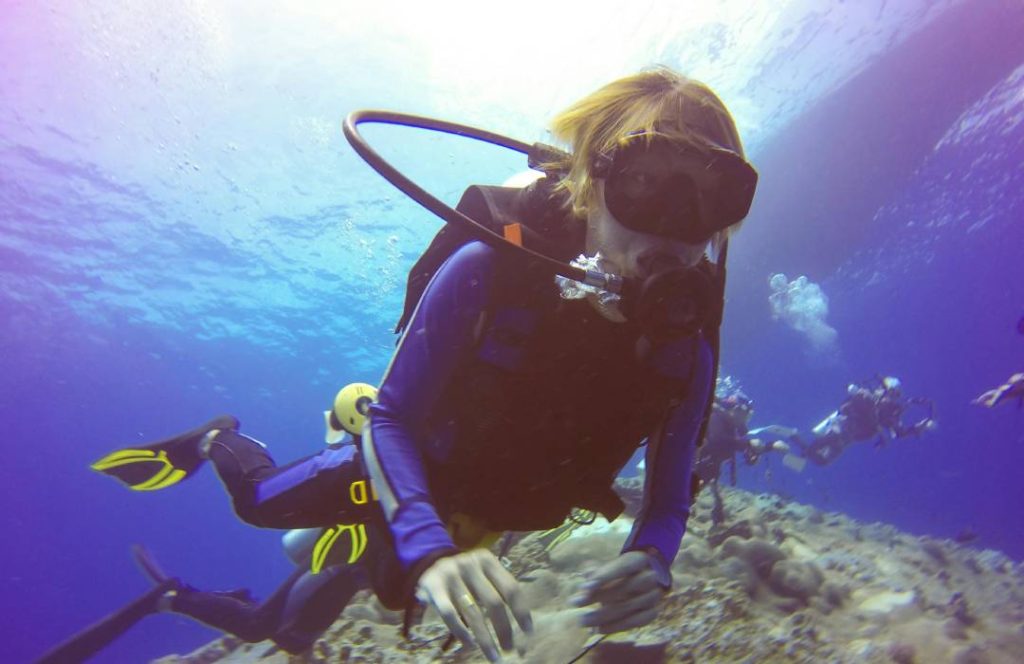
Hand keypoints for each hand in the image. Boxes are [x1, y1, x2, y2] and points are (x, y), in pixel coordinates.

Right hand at [416, 549, 532, 661]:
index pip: (511, 588)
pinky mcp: (433, 586)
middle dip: (504, 629)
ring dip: (485, 639)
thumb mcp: (483, 575)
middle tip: (510, 649)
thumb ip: (499, 591)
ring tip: (493, 656)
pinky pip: (450, 614)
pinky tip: (469, 644)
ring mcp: (450, 574)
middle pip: (494, 602)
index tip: (528, 632)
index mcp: (487, 560)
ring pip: (473, 612)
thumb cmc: (466, 577)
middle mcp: (470, 564)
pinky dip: (461, 632)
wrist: (430, 568)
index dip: (521, 611)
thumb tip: (523, 627)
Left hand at [571, 550, 667, 632]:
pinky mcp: (652, 613)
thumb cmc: (619, 573)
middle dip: (597, 597)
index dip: (604, 577)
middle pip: (624, 588)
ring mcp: (653, 596)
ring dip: (602, 616)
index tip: (584, 588)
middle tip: (575, 603)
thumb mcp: (609, 567)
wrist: (643, 582)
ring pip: (627, 608)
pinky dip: (614, 627)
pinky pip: (633, 623)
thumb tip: (583, 585)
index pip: (623, 567)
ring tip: (582, 621)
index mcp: (639, 560)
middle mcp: (650, 577)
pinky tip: (597, 629)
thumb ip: (596, 574)